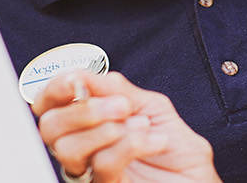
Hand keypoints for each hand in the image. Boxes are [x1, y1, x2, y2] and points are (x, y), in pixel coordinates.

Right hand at [33, 70, 221, 182]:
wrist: (198, 179)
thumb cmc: (175, 149)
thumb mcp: (150, 107)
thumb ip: (117, 90)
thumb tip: (85, 75)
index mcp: (88, 124)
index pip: (49, 106)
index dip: (55, 89)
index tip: (77, 80)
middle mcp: (83, 149)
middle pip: (49, 127)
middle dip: (83, 109)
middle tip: (121, 105)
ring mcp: (91, 172)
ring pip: (67, 148)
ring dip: (104, 128)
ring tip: (139, 124)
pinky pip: (101, 164)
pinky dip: (129, 145)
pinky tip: (153, 141)